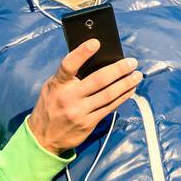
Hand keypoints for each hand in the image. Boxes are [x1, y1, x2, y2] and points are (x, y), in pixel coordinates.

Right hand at [27, 39, 142, 154]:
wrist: (43, 138)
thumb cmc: (50, 106)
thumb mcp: (52, 88)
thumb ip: (68, 77)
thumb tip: (94, 61)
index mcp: (58, 84)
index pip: (69, 65)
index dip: (82, 53)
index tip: (96, 42)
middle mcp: (69, 97)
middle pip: (98, 80)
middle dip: (118, 70)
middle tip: (132, 62)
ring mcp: (80, 111)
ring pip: (109, 94)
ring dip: (126, 84)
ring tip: (137, 75)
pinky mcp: (89, 123)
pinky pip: (110, 107)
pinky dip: (122, 97)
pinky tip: (130, 90)